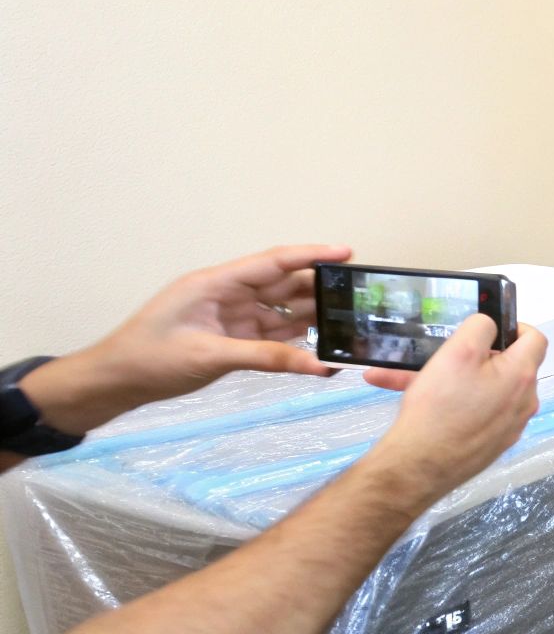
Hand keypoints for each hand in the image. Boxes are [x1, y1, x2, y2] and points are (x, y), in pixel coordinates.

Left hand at [19, 244, 352, 434]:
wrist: (114, 381)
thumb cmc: (149, 359)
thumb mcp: (210, 356)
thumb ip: (267, 357)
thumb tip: (319, 365)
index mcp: (215, 283)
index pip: (273, 262)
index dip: (311, 255)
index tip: (347, 252)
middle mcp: (227, 294)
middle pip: (283, 284)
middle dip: (320, 287)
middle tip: (359, 294)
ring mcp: (230, 317)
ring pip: (281, 310)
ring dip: (312, 315)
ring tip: (349, 320)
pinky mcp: (231, 338)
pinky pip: (272, 334)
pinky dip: (296, 339)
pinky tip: (321, 345)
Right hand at [360, 315, 547, 503]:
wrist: (421, 466)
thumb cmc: (441, 406)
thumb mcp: (460, 351)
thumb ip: (481, 327)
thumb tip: (491, 325)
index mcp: (522, 375)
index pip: (535, 339)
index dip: (514, 327)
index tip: (489, 329)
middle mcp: (524, 402)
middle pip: (506, 366)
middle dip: (473, 357)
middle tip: (442, 356)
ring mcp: (509, 426)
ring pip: (483, 390)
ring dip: (452, 380)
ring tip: (409, 378)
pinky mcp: (491, 443)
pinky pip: (475, 412)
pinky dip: (451, 403)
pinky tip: (414, 399)